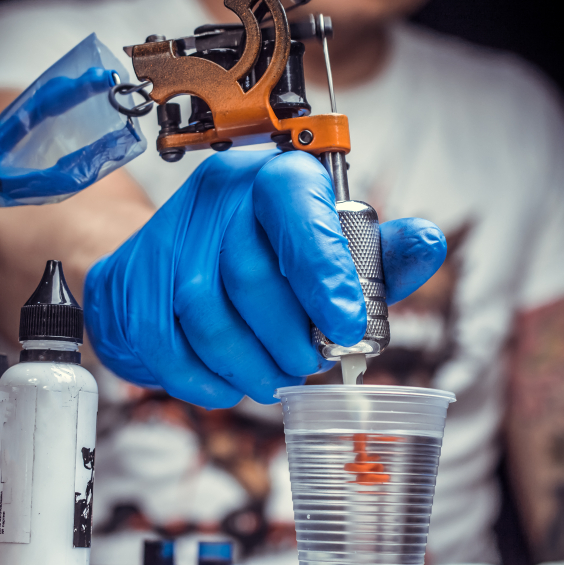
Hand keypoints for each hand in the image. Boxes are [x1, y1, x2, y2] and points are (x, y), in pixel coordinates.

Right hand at [84, 149, 445, 407]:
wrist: (158, 266)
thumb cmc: (254, 259)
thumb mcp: (323, 248)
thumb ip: (375, 255)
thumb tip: (428, 243)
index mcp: (270, 178)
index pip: (293, 203)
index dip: (323, 270)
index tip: (347, 328)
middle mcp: (216, 198)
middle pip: (249, 275)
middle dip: (288, 337)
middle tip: (310, 365)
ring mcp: (168, 241)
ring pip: (207, 315)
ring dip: (250, 364)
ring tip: (275, 380)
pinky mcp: (135, 286)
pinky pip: (169, 346)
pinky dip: (205, 380)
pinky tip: (229, 386)